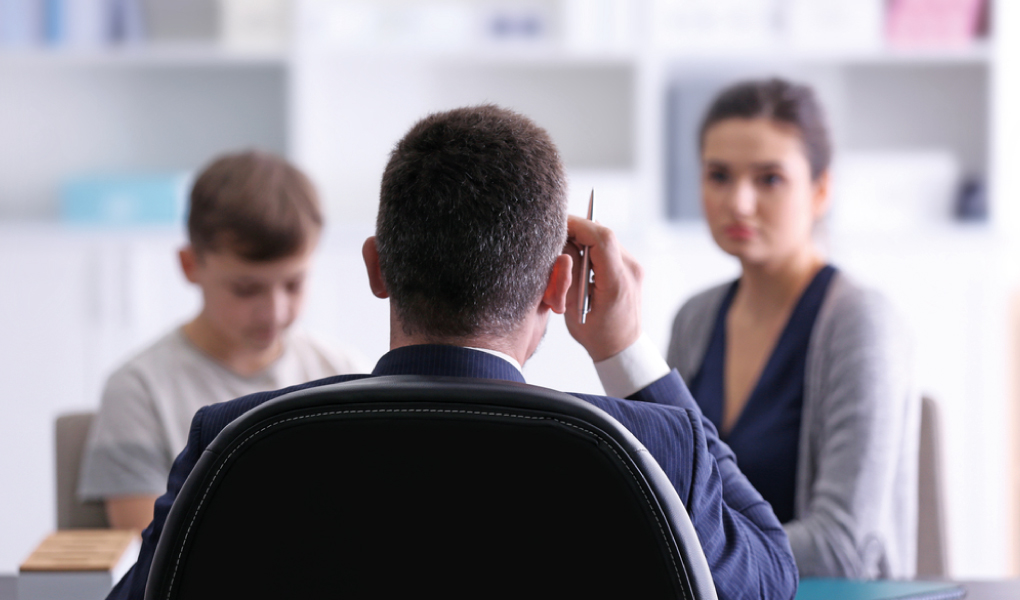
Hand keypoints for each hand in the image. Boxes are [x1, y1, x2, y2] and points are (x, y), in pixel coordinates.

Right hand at [563, 215, 643, 361]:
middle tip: (557, 237)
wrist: (622, 347)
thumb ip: (568, 274)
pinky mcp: (631, 267)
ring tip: (567, 250)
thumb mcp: (573, 306)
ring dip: (584, 237)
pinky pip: (610, 246)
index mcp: (616, 283)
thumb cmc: (596, 333)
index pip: (601, 239)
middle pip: (603, 233)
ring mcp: (634, 267)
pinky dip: (592, 246)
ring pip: (606, 237)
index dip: (578, 225)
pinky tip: (580, 257)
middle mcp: (630, 271)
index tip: (558, 225)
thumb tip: (562, 243)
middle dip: (578, 229)